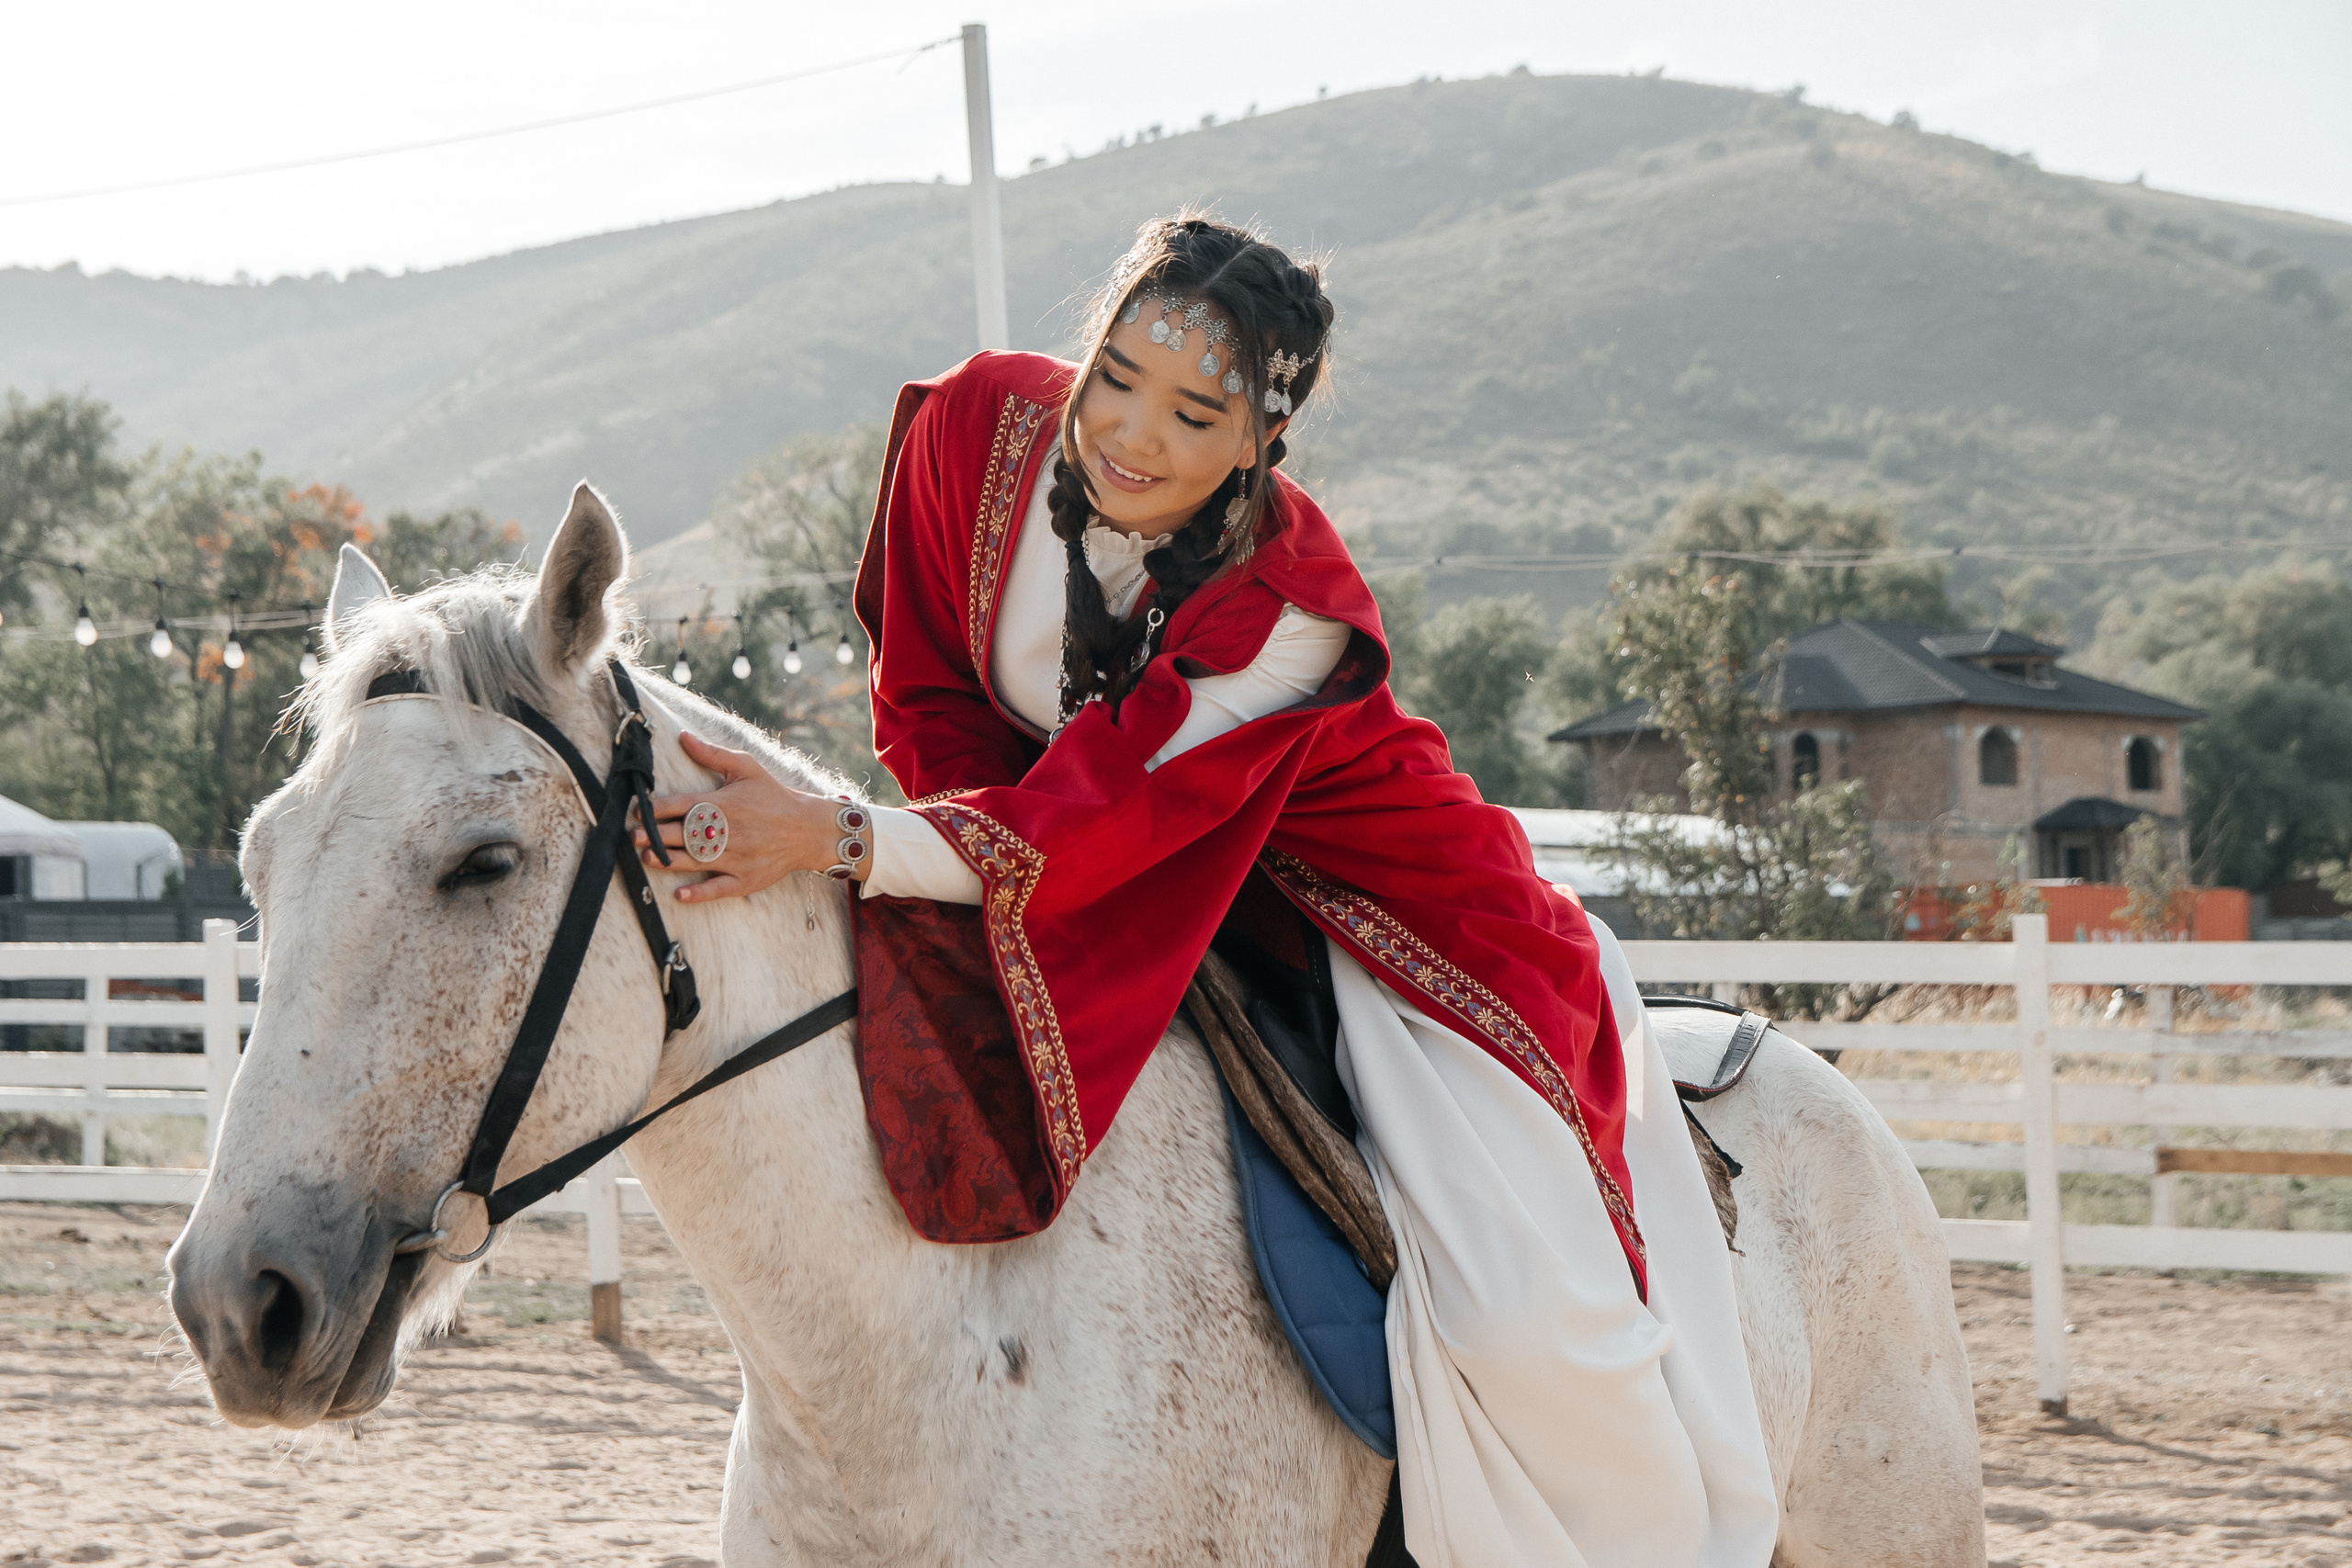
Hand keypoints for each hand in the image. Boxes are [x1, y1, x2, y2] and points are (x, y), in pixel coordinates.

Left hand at [635, 732, 865, 903]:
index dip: (655, 809)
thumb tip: (682, 736)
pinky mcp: (745, 878)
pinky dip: (699, 892)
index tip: (636, 810)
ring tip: (647, 857)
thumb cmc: (773, 796)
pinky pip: (718, 888)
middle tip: (631, 836)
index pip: (681, 805)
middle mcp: (727, 831)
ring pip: (694, 860)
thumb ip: (712, 754)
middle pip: (682, 834)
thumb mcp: (747, 768)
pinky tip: (680, 894)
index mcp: (723, 803)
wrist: (807, 828)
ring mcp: (736, 857)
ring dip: (667, 860)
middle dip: (654, 835)